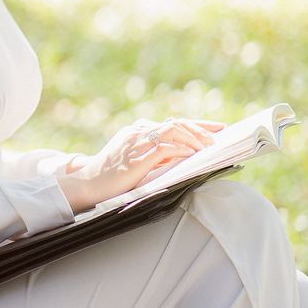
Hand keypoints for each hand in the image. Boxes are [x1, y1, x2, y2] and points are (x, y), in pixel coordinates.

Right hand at [56, 117, 225, 211]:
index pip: (173, 123)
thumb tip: (184, 155)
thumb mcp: (137, 161)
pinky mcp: (137, 157)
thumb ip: (156, 155)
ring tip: (208, 146)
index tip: (216, 128)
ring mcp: (137, 142)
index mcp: (137, 131)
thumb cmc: (112, 177)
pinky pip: (165, 148)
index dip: (197, 124)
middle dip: (201, 128)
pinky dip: (181, 150)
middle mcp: (138, 132)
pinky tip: (192, 154)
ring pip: (173, 131)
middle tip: (218, 136)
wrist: (88, 184)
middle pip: (176, 123)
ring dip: (194, 137)